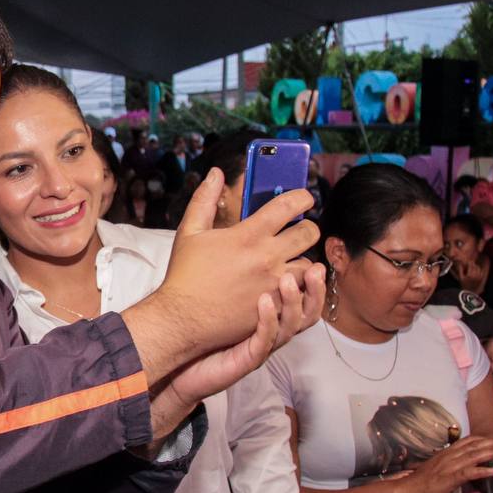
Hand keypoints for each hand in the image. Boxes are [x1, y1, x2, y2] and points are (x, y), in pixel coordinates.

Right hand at [156, 168, 318, 356]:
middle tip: (297, 230)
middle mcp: (267, 258)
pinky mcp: (275, 307)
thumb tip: (215, 173)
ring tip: (288, 262)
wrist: (182, 318)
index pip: (288, 206)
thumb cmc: (185, 275)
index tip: (304, 198)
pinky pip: (301, 293)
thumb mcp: (190, 232)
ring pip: (310, 266)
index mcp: (248, 235)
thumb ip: (204, 199)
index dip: (302, 197)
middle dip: (307, 228)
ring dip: (301, 260)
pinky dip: (297, 287)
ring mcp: (274, 284)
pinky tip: (284, 284)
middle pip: (309, 233)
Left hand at [163, 263, 323, 408]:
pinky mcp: (247, 359)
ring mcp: (261, 345)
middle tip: (314, 267)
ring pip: (289, 327)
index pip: (301, 297)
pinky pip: (264, 341)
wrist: (183, 364)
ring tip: (287, 279)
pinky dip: (267, 321)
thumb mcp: (220, 294)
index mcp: (269, 314)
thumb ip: (234, 270)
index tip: (313, 254)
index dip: (311, 279)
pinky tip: (263, 301)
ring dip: (292, 302)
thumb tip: (240, 237)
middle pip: (306, 313)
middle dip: (314, 290)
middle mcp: (271, 330)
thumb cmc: (201, 328)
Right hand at [397, 436, 492, 492]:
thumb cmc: (422, 485)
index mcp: (447, 454)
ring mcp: (449, 466)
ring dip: (492, 452)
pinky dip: (482, 471)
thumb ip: (458, 479)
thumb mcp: (442, 477)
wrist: (407, 492)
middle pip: (475, 446)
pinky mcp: (449, 478)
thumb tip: (476, 490)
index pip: (468, 442)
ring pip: (474, 456)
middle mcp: (449, 456)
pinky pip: (468, 473)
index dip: (485, 439)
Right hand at [454, 259, 483, 290]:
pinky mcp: (482, 278)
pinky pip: (481, 271)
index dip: (469, 262)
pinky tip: (476, 270)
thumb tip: (460, 263)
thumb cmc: (464, 285)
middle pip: (474, 266)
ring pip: (478, 268)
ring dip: (475, 266)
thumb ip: (460, 270)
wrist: (470, 292)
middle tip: (470, 262)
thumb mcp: (460, 278)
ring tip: (472, 266)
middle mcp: (475, 275)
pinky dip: (478, 270)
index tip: (467, 261)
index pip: (470, 265)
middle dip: (472, 264)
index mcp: (470, 275)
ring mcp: (479, 277)